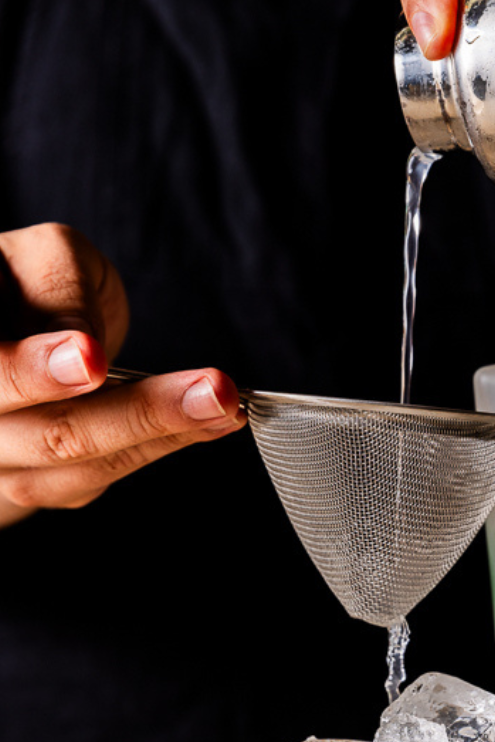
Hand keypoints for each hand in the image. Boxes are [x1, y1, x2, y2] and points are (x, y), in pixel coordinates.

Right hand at [0, 223, 244, 527]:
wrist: (21, 334)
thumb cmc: (32, 285)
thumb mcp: (45, 258)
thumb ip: (56, 288)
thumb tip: (77, 342)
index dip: (33, 369)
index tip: (91, 362)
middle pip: (44, 429)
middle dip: (136, 413)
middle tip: (212, 391)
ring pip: (76, 463)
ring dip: (163, 435)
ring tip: (227, 402)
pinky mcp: (34, 483)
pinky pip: (95, 477)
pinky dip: (159, 447)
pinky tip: (208, 421)